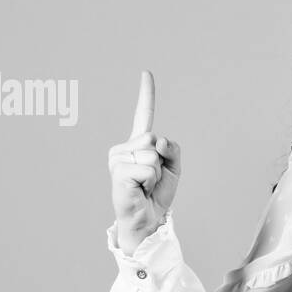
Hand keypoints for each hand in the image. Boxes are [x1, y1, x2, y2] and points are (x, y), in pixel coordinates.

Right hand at [107, 70, 181, 253]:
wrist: (148, 219)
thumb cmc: (157, 194)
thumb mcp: (173, 167)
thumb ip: (172, 148)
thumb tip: (157, 140)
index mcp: (137, 143)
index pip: (144, 114)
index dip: (146, 94)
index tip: (146, 72)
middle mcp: (123, 147)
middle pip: (154, 138)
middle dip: (162, 161)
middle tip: (152, 179)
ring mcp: (117, 158)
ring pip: (152, 153)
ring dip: (156, 173)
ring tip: (146, 185)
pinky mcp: (118, 171)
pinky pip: (148, 167)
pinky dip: (151, 180)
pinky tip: (141, 189)